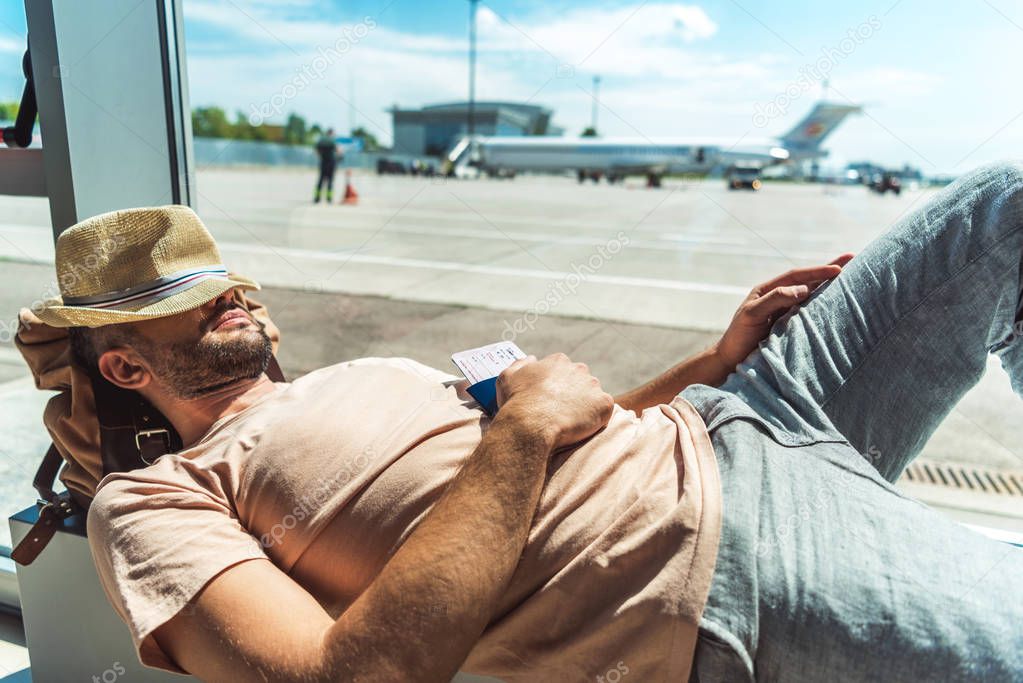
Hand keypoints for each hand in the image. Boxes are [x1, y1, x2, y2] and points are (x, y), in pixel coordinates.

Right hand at [495, 353, 613, 449]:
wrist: (531, 425)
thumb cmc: (517, 403)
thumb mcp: (507, 377)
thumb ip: (520, 364)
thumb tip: (531, 359)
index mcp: (558, 361)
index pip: (563, 370)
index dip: (557, 386)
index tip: (550, 399)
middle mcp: (579, 369)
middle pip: (580, 381)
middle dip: (573, 394)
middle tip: (561, 412)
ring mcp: (593, 386)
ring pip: (593, 396)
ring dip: (586, 406)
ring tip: (570, 422)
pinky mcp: (604, 404)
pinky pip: (604, 410)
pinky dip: (596, 419)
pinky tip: (581, 427)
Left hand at [714, 254, 853, 369]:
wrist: (733, 361)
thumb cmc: (739, 337)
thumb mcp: (753, 314)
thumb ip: (775, 299)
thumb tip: (803, 289)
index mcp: (768, 290)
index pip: (796, 276)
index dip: (817, 272)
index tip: (838, 270)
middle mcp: (779, 298)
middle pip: (808, 280)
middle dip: (830, 269)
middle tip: (854, 258)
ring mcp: (787, 312)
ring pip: (812, 295)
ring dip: (831, 286)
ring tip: (854, 277)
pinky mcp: (792, 327)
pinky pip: (811, 312)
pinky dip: (825, 306)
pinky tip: (840, 304)